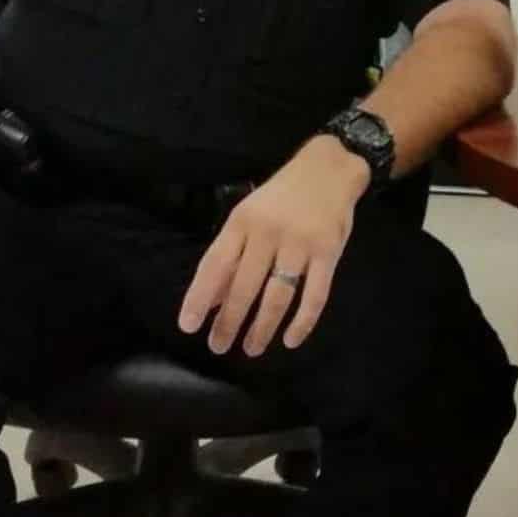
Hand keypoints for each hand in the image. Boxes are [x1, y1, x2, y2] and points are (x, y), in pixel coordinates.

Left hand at [177, 136, 369, 355]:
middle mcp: (268, 232)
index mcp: (243, 221)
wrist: (327, 168)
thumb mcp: (248, 216)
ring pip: (277, 295)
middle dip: (229, 321)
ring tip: (251, 348)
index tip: (189, 326)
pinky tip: (291, 339)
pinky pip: (315, 295)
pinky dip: (303, 322)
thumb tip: (210, 300)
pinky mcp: (328, 252)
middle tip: (219, 347)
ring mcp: (300, 243)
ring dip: (262, 326)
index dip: (200, 297)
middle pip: (245, 286)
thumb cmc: (281, 196)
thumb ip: (230, 256)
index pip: (215, 264)